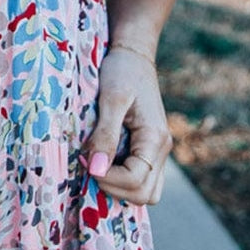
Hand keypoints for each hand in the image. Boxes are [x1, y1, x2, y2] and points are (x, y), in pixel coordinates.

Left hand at [84, 45, 172, 205]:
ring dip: (120, 187)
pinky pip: (142, 178)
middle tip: (91, 167)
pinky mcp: (149, 148)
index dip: (108, 179)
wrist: (134, 54)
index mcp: (155, 138)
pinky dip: (123, 179)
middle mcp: (162, 149)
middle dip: (114, 188)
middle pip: (145, 194)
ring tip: (97, 166)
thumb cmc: (122, 71)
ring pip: (146, 191)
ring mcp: (158, 150)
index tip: (87, 162)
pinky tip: (104, 162)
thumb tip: (96, 169)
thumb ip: (105, 135)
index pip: (136, 180)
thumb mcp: (111, 99)